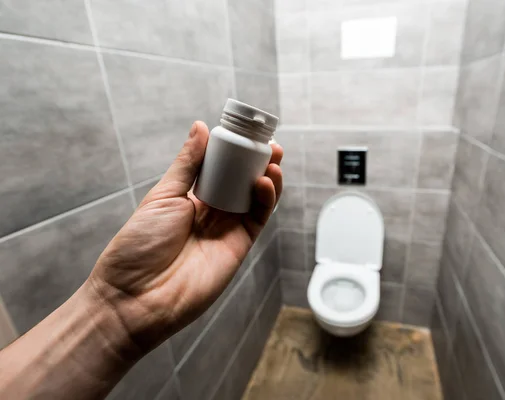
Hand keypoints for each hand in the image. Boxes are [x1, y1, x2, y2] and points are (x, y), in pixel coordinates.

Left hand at [88, 121, 282, 352]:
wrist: (136, 296)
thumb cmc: (139, 245)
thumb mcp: (162, 196)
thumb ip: (188, 164)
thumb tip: (200, 127)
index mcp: (190, 198)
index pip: (220, 170)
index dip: (235, 153)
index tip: (246, 135)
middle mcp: (212, 213)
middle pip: (242, 183)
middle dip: (258, 163)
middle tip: (269, 145)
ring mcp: (227, 230)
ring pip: (256, 199)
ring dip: (268, 178)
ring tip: (273, 159)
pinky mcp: (239, 246)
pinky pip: (258, 219)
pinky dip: (267, 200)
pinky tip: (265, 181)